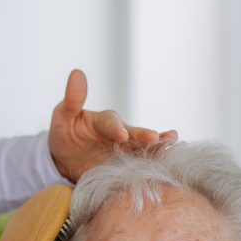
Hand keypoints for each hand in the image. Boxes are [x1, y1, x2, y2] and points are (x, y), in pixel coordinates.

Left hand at [47, 69, 177, 182]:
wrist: (66, 159)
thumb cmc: (65, 133)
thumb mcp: (63, 116)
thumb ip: (72, 99)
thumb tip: (76, 73)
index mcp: (105, 121)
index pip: (111, 124)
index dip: (116, 129)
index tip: (121, 135)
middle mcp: (121, 133)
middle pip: (135, 135)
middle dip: (146, 137)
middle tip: (156, 138)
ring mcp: (126, 151)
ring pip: (145, 149)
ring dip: (160, 148)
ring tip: (176, 146)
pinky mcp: (128, 167)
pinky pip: (143, 165)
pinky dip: (157, 164)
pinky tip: (173, 163)